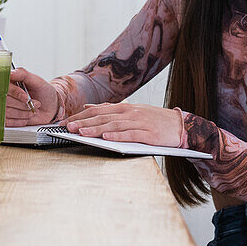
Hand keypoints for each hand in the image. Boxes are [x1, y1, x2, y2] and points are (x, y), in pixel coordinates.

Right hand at [5, 67, 59, 125]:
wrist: (51, 107)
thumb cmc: (44, 92)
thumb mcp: (37, 81)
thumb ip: (24, 75)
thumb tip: (10, 73)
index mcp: (10, 82)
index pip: (5, 86)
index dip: (15, 93)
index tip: (26, 97)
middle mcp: (5, 94)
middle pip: (5, 101)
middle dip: (23, 105)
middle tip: (35, 103)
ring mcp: (5, 106)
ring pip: (7, 112)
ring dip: (23, 113)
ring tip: (32, 110)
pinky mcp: (7, 118)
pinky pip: (8, 122)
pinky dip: (20, 120)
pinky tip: (27, 116)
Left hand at [65, 103, 185, 146]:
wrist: (181, 125)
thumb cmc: (154, 120)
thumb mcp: (132, 111)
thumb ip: (110, 110)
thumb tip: (88, 107)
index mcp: (125, 107)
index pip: (98, 110)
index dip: (81, 115)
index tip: (66, 121)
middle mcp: (130, 112)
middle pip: (103, 117)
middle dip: (84, 122)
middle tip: (68, 127)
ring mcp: (139, 122)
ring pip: (114, 126)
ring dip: (96, 129)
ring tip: (82, 132)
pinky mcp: (149, 134)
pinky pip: (130, 135)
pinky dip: (117, 136)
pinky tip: (106, 138)